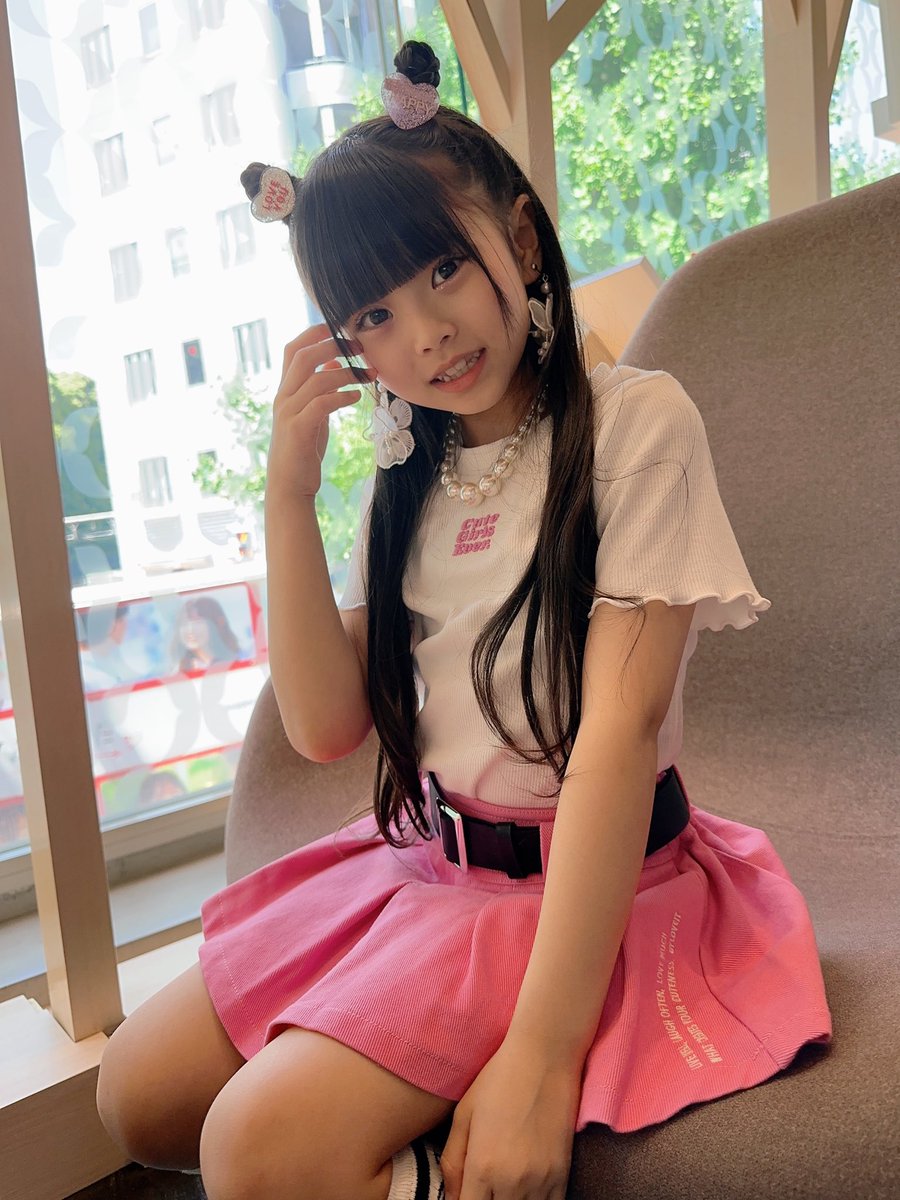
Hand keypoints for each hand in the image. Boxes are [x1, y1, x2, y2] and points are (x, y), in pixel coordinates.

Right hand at [266, 322, 375, 500]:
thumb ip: (320, 389)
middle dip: (333, 345)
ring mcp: (288, 413)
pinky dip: (342, 396)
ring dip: (347, 373)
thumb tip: (336, 364)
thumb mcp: (313, 414)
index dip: (315, 334)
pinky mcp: (298, 430)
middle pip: (303, 356)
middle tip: (360, 346)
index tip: (341, 329)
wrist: (289, 486)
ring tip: (369, 375)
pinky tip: (357, 398)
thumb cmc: (303, 450)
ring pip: (316, 379)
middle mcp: (283, 397)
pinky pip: (321, 404)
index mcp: (285, 390)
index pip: (294, 349)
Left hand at [440, 1035, 581, 1199]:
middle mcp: (512, 1181)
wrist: (544, 1056)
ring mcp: (541, 1181)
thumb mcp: (463, 1115)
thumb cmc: (498, 1079)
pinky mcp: (562, 1174)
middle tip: (483, 1187)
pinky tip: (526, 1191)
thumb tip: (452, 1198)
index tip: (467, 1193)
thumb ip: (452, 1162)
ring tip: (502, 1186)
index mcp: (482, 1166)